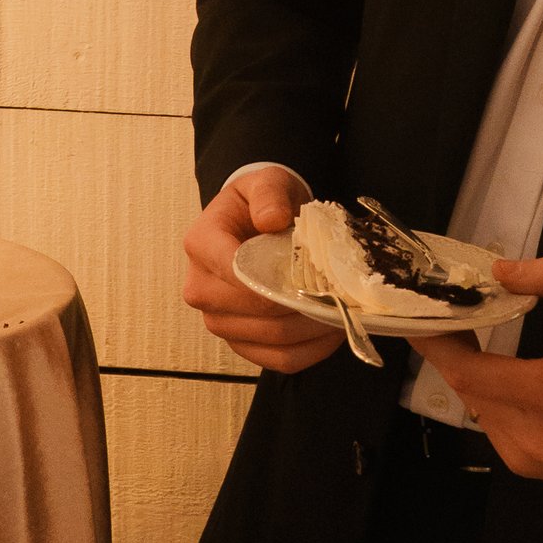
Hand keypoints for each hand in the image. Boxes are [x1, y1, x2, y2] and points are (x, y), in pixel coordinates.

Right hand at [182, 166, 341, 375]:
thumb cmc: (261, 204)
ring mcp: (218, 320)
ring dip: (313, 329)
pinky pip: (279, 360)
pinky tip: (332, 331)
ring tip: (341, 310)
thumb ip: (269, 194)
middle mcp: (200, 288)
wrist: (256, 223)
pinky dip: (311, 351)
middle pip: (256, 312)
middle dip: (304, 305)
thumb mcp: (266, 182)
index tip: (315, 274)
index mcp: (201, 244)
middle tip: (339, 294)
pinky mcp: (240, 342)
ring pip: (271, 339)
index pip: (235, 271)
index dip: (277, 279)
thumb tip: (271, 219)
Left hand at [408, 257, 542, 485]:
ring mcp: (529, 460)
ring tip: (486, 343)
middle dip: (457, 351)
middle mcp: (531, 437)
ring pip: (478, 408)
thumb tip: (500, 271)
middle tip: (458, 316)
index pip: (466, 371)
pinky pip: (495, 427)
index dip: (435, 342)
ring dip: (476, 376)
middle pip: (468, 388)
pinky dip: (495, 400)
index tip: (415, 315)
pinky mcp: (531, 470)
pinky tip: (514, 381)